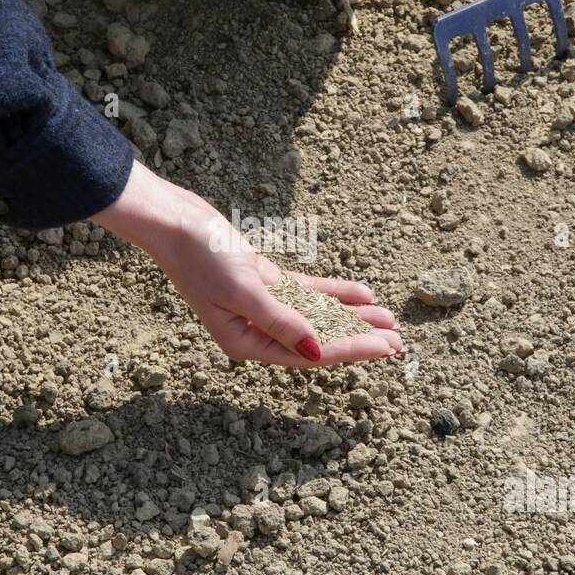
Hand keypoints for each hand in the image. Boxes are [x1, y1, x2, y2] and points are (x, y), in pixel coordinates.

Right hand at [92, 162, 403, 365]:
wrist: (174, 221)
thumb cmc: (200, 256)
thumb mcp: (243, 290)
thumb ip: (281, 321)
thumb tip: (316, 351)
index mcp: (246, 342)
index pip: (310, 354)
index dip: (352, 350)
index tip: (387, 347)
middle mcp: (255, 330)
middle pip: (318, 338)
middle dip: (360, 337)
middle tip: (400, 340)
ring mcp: (261, 305)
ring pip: (317, 315)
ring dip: (352, 315)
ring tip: (389, 317)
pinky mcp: (264, 281)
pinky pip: (307, 292)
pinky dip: (334, 292)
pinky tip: (362, 293)